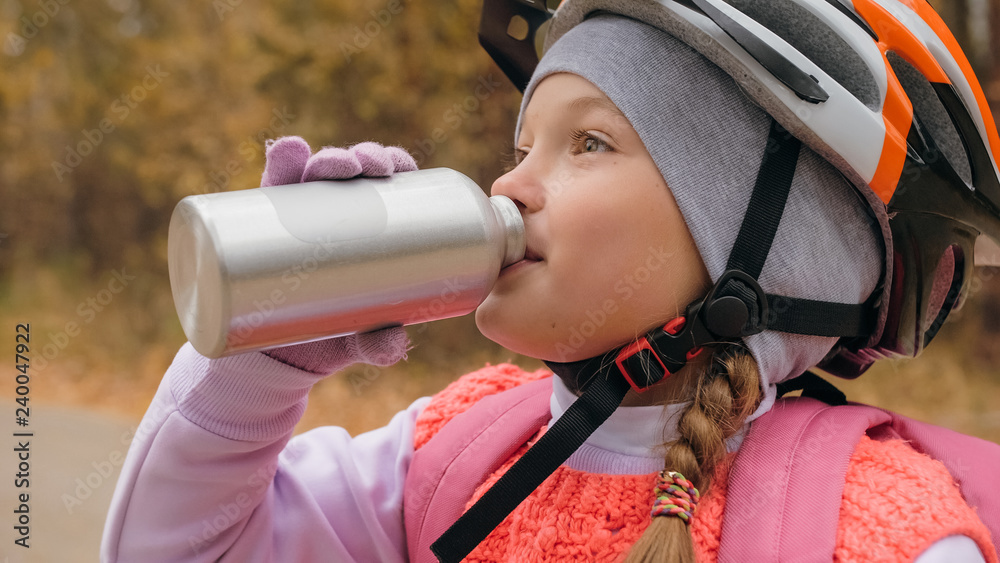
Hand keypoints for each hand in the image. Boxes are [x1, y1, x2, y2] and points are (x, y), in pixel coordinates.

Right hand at [259, 137, 415, 373]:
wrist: (273, 355)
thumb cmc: (329, 332)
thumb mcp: (358, 340)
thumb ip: (377, 345)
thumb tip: (394, 347)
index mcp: (366, 227)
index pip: (384, 182)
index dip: (394, 163)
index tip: (400, 167)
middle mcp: (332, 214)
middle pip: (352, 171)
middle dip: (363, 157)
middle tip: (367, 169)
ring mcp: (296, 219)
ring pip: (312, 172)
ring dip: (325, 156)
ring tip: (336, 165)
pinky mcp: (262, 228)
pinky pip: (268, 190)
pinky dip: (278, 163)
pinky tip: (287, 148)